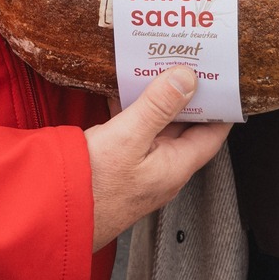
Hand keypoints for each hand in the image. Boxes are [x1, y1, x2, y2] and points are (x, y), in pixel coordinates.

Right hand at [86, 69, 231, 249]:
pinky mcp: (121, 168)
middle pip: (185, 128)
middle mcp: (164, 171)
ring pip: (158, 129)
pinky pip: (135, 134)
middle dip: (187, 96)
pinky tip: (123, 94)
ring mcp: (142, 170)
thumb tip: (187, 78)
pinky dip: (134, 113)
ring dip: (158, 102)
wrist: (56, 216)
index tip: (222, 79)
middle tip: (187, 63)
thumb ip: (158, 106)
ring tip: (157, 69)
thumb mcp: (127, 137)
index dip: (221, 106)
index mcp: (176, 167)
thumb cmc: (93, 187)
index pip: (212, 133)